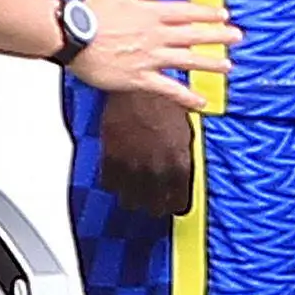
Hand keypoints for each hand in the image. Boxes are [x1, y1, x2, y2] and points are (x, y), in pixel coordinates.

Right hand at [71, 0, 238, 105]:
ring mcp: (150, 58)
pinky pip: (169, 89)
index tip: (223, 14)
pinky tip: (201, 101)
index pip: (186, 12)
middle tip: (237, 37)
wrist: (73, 37)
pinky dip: (186, 96)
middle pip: (193, 35)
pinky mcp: (140, 78)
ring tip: (227, 66)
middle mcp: (155, 36)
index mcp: (151, 13)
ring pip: (187, 60)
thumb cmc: (90, 15)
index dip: (207, 13)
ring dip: (209, 62)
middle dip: (217, 36)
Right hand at [97, 86, 197, 218]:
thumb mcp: (184, 130)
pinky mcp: (111, 157)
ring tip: (136, 196)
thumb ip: (182, 156)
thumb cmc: (162, 103)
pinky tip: (120, 180)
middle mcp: (155, 167)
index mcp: (178, 161)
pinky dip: (114, 185)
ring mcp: (132, 164)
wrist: (137, 88)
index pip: (179, 200)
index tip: (175, 205)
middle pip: (155, 206)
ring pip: (131, 200)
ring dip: (134, 200)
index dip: (177, 205)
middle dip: (156, 206)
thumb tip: (183, 173)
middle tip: (155, 203)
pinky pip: (110, 184)